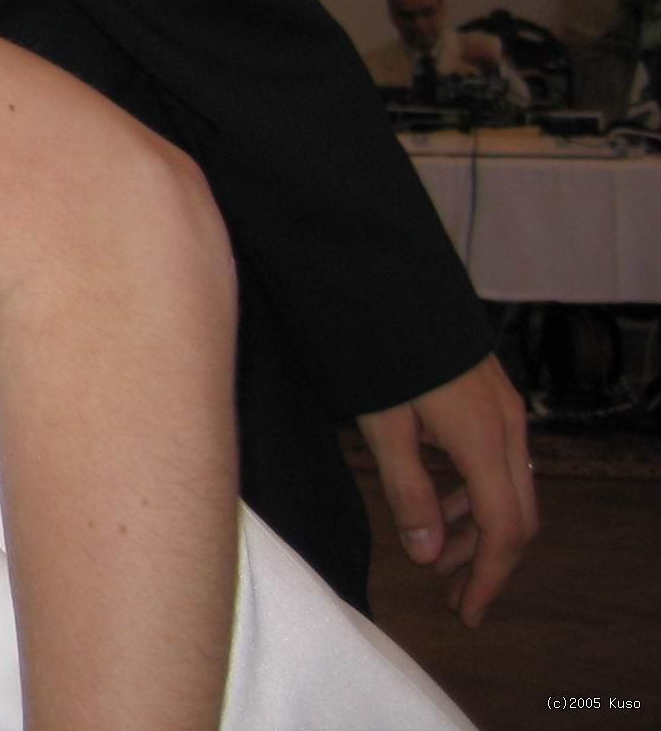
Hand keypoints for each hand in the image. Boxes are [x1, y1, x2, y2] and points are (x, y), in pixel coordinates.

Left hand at [355, 355, 536, 626]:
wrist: (385, 280)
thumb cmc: (377, 350)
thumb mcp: (383, 425)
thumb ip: (408, 491)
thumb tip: (430, 556)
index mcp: (483, 439)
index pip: (504, 529)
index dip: (490, 578)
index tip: (469, 613)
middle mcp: (508, 426)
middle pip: (518, 515)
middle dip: (489, 562)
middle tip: (454, 598)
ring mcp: (504, 408)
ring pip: (510, 488)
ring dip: (480, 528)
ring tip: (441, 559)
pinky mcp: (491, 395)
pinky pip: (498, 460)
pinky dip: (477, 493)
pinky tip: (444, 505)